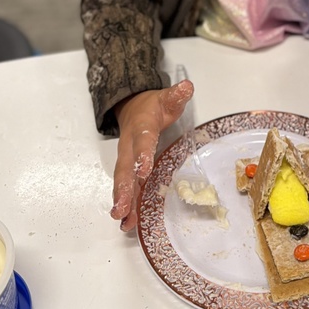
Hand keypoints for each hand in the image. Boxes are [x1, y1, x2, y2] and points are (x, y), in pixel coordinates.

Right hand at [111, 81, 192, 231]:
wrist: (132, 107)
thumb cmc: (151, 107)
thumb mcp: (166, 98)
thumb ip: (176, 95)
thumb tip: (187, 87)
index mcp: (141, 127)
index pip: (142, 140)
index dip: (142, 155)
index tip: (144, 171)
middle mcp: (129, 145)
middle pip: (125, 168)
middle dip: (123, 188)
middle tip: (122, 207)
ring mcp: (126, 158)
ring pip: (122, 181)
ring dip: (122, 200)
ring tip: (121, 219)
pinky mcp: (128, 169)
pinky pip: (125, 187)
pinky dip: (126, 204)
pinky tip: (126, 222)